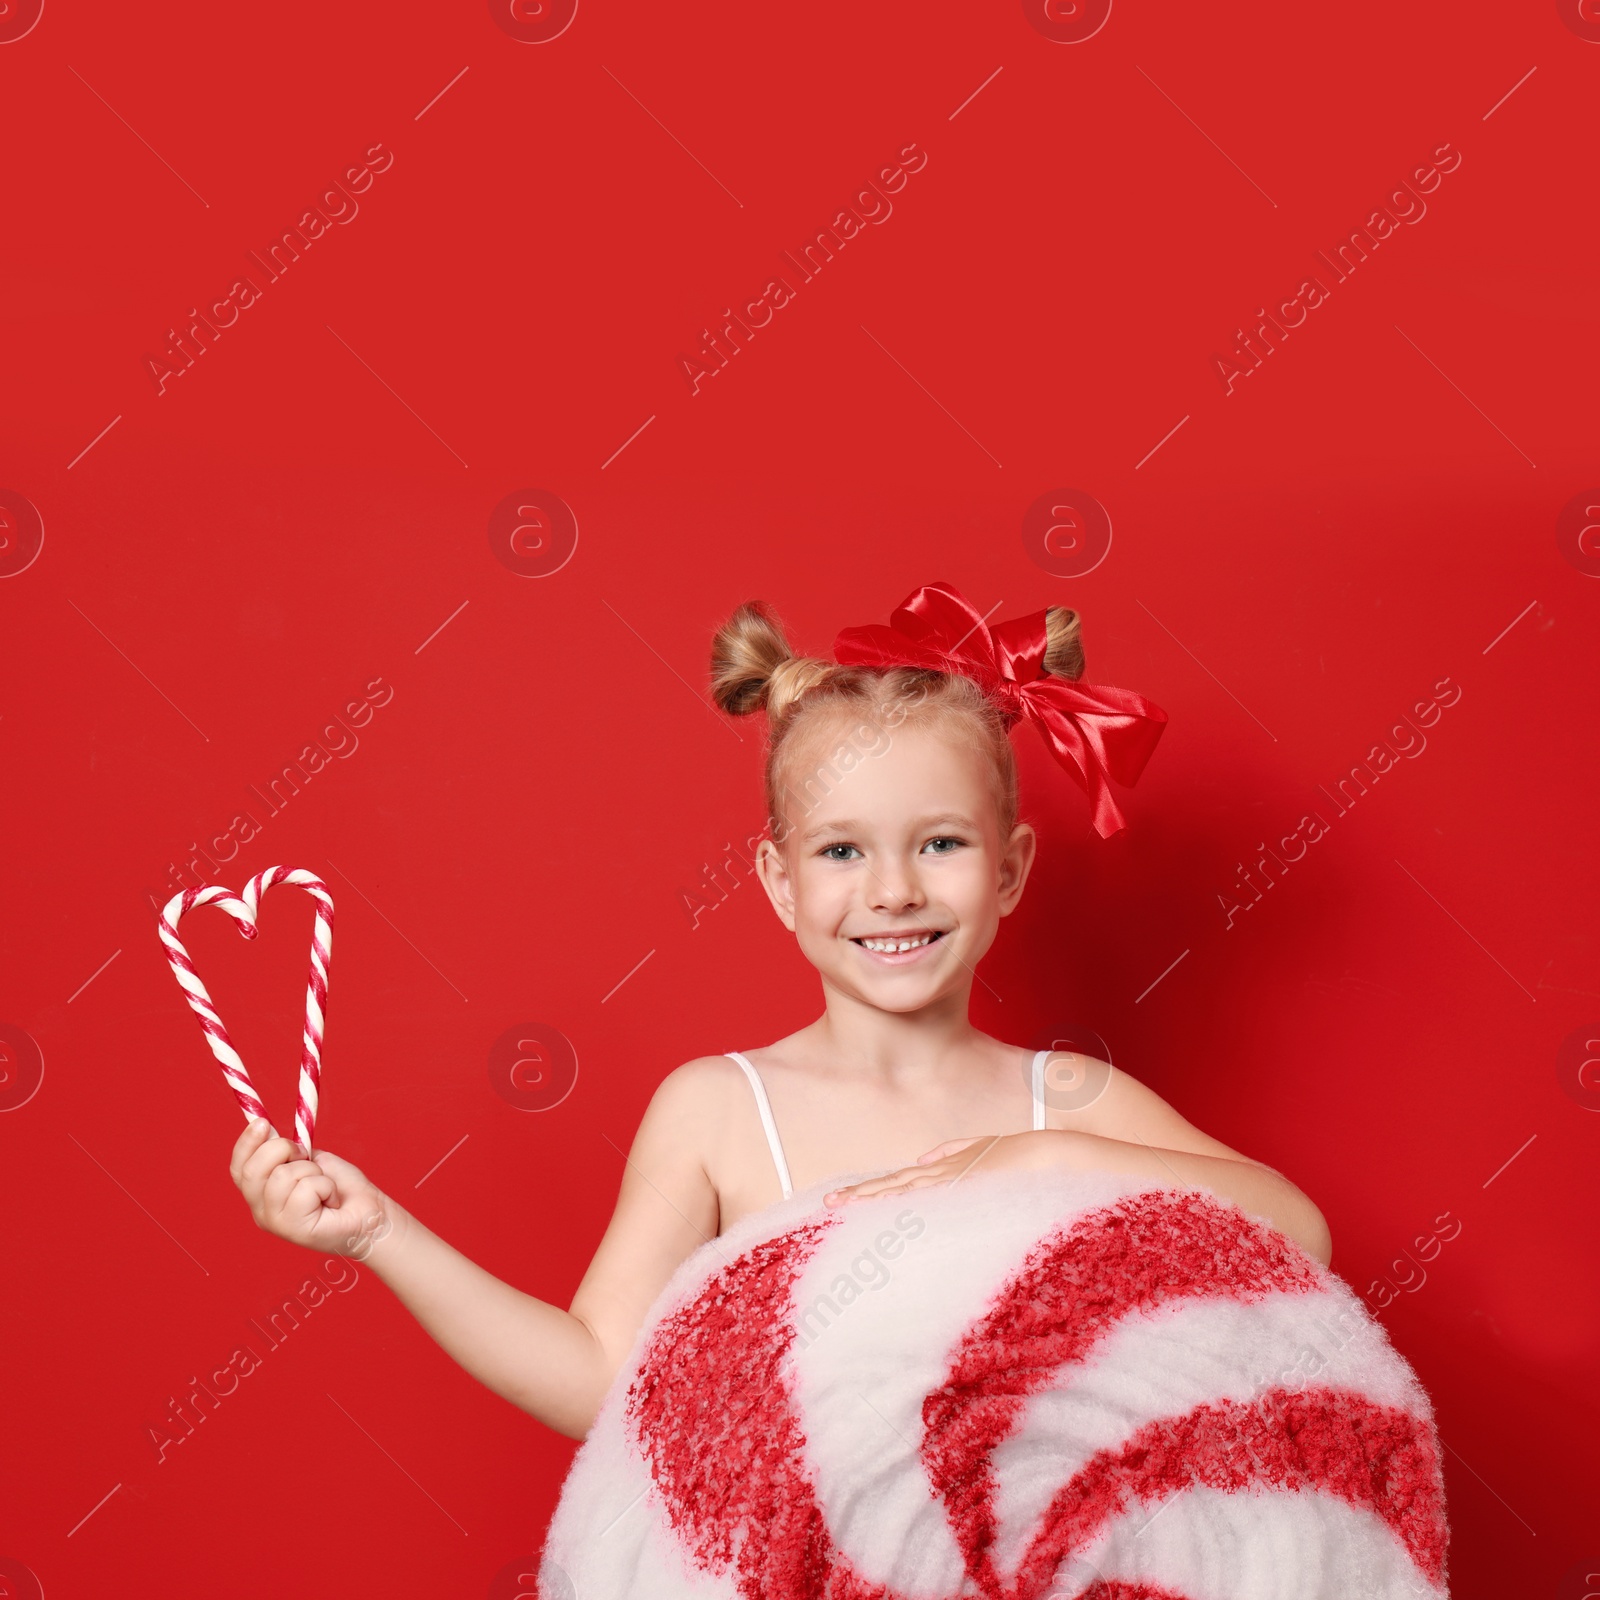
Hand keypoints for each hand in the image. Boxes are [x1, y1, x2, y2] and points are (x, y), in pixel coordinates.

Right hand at [230, 1118, 398, 1259]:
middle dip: (282, 1149)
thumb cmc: (342, 1188)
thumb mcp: (310, 1160)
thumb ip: (286, 1150)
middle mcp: (261, 1212)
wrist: (371, 1214)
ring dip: (312, 1171)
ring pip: (282, 1176)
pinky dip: (325, 1185)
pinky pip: (304, 1189)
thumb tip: (264, 1127)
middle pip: (253, 1170)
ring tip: (324, 1186)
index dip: (246, 1143)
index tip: (263, 1122)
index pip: (238, 1169)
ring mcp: (275, 1223)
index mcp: (261, 1195)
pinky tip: (331, 1199)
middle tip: (305, 1156)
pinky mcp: (294, 1229)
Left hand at [823, 1131, 1050, 1206]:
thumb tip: (920, 1159)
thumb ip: (949, 1151)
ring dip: (874, 1198)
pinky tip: (887, 1210)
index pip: (896, 1182)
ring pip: (904, 1192)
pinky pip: (933, 1200)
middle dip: (860, 1194)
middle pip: (892, 1186)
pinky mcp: (966, 1189)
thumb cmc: (1014, 1156)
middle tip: (828, 1203)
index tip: (841, 1198)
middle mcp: (940, 1175)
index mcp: (940, 1170)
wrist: (1044, 1154)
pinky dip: (910, 1204)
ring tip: (845, 1204)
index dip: (868, 1190)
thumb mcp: (977, 1149)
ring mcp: (952, 1182)